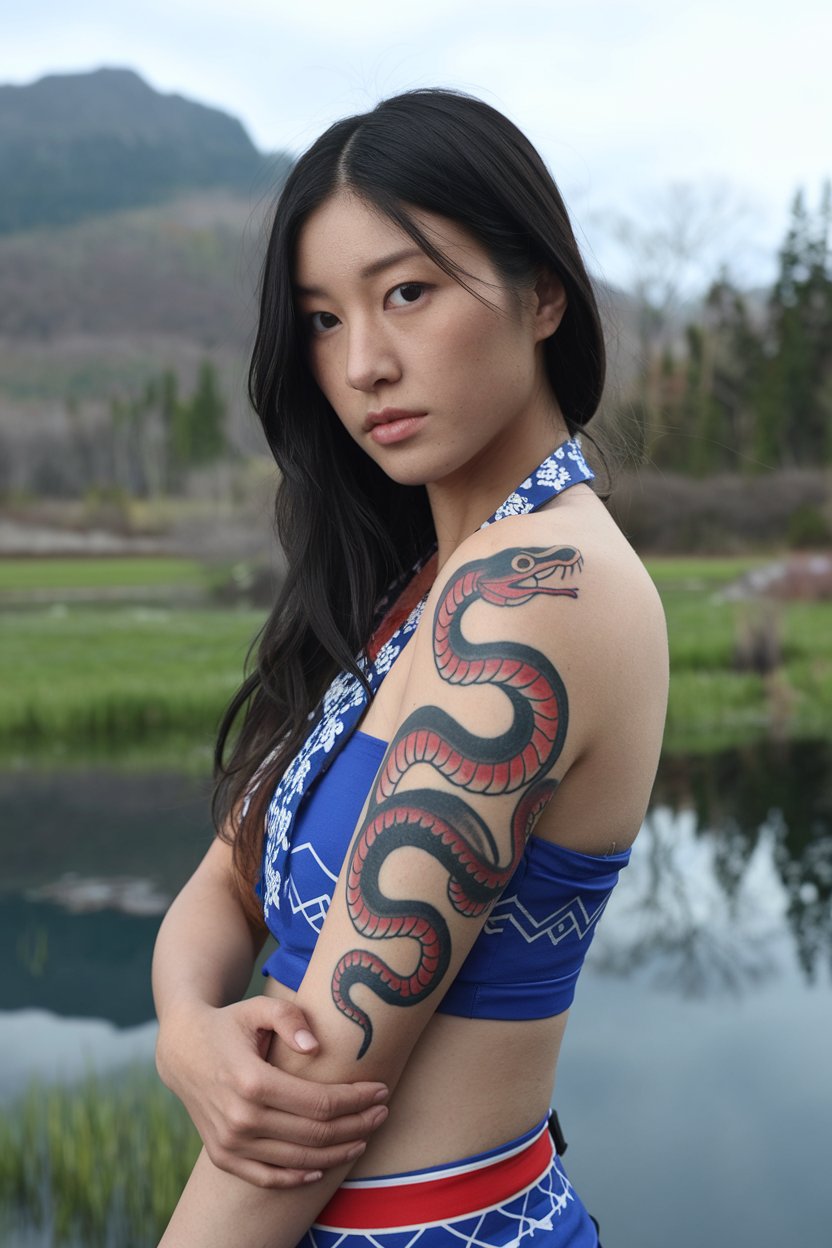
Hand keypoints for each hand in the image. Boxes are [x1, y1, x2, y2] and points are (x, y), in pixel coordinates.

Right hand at [156, 996, 388, 1187]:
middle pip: (316, 1134)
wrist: (181, 1049)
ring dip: (338, 1152)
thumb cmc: (229, 1023)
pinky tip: (322, 1168)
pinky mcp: (222, 1156)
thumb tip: (315, 1046)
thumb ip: (288, 1018)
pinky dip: (298, 1177)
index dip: (356, 1099)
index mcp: (252, 1081)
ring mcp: (230, 1142)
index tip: (381, 1090)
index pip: (320, 1102)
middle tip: (382, 1113)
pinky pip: (267, 1178)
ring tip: (364, 1137)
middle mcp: (240, 1118)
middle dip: (357, 1125)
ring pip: (299, 1160)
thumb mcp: (257, 1007)